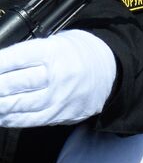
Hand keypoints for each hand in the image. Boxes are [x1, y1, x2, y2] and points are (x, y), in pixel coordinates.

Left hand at [0, 30, 116, 128]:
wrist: (111, 70)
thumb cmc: (78, 53)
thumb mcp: (54, 42)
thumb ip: (26, 55)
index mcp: (54, 52)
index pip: (14, 59)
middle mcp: (58, 75)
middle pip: (13, 83)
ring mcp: (60, 97)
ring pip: (18, 104)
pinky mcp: (62, 113)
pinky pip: (30, 120)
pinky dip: (10, 119)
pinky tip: (2, 115)